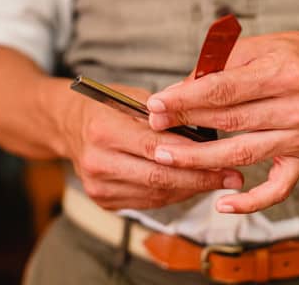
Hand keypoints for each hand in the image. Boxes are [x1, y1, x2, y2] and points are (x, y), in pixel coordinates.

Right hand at [57, 82, 243, 210]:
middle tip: (231, 177)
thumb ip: (165, 116)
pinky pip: (148, 201)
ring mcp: (98, 186)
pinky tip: (192, 185)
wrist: (66, 125)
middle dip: (200, 179)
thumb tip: (207, 134)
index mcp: (103, 130)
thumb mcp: (132, 97)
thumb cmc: (105, 106)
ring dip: (191, 188)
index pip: (157, 147)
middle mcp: (97, 162)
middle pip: (159, 177)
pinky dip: (173, 193)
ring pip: (156, 193)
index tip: (226, 159)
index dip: (194, 156)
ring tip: (217, 180)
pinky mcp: (104, 200)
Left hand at [145, 32, 298, 213]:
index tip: (157, 104)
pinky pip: (279, 188)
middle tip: (154, 127)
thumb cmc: (291, 56)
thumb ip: (217, 67)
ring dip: (201, 160)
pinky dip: (252, 201)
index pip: (225, 89)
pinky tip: (223, 204)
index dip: (186, 99)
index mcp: (284, 72)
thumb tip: (176, 93)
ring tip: (167, 158)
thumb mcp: (256, 46)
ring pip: (243, 154)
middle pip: (231, 122)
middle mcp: (298, 107)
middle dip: (186, 124)